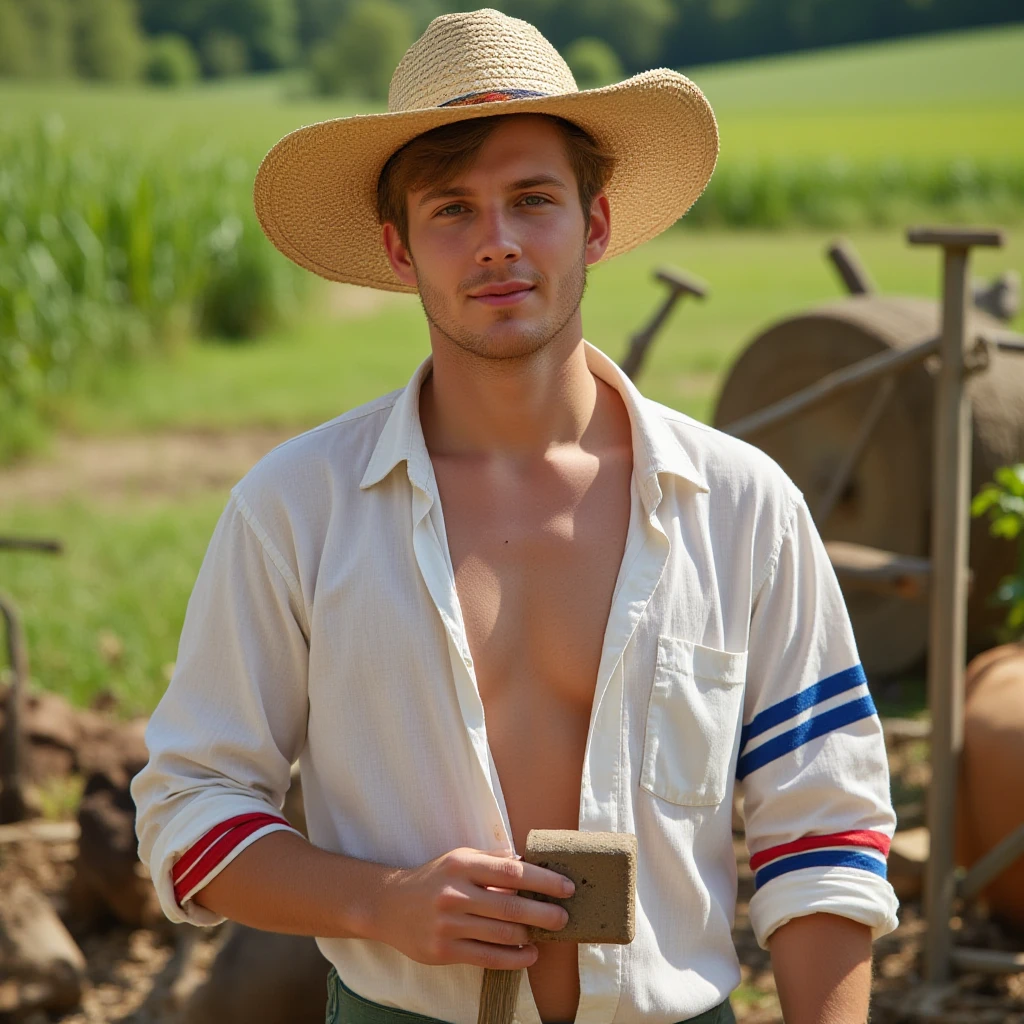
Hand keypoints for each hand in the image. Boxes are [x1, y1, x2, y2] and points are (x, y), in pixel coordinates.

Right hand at [371, 847, 573, 968]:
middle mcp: (455, 894)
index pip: (511, 872)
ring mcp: (448, 924)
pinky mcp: (443, 951)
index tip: (566, 888)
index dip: (542, 881)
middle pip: (510, 906)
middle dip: (543, 913)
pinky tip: (529, 954)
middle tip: (564, 917)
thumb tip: (530, 861)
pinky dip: (514, 959)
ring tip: (547, 934)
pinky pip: (487, 958)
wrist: (390, 905)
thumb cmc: (435, 878)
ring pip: (501, 934)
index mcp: (462, 865)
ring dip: (530, 936)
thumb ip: (493, 860)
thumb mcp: (460, 858)